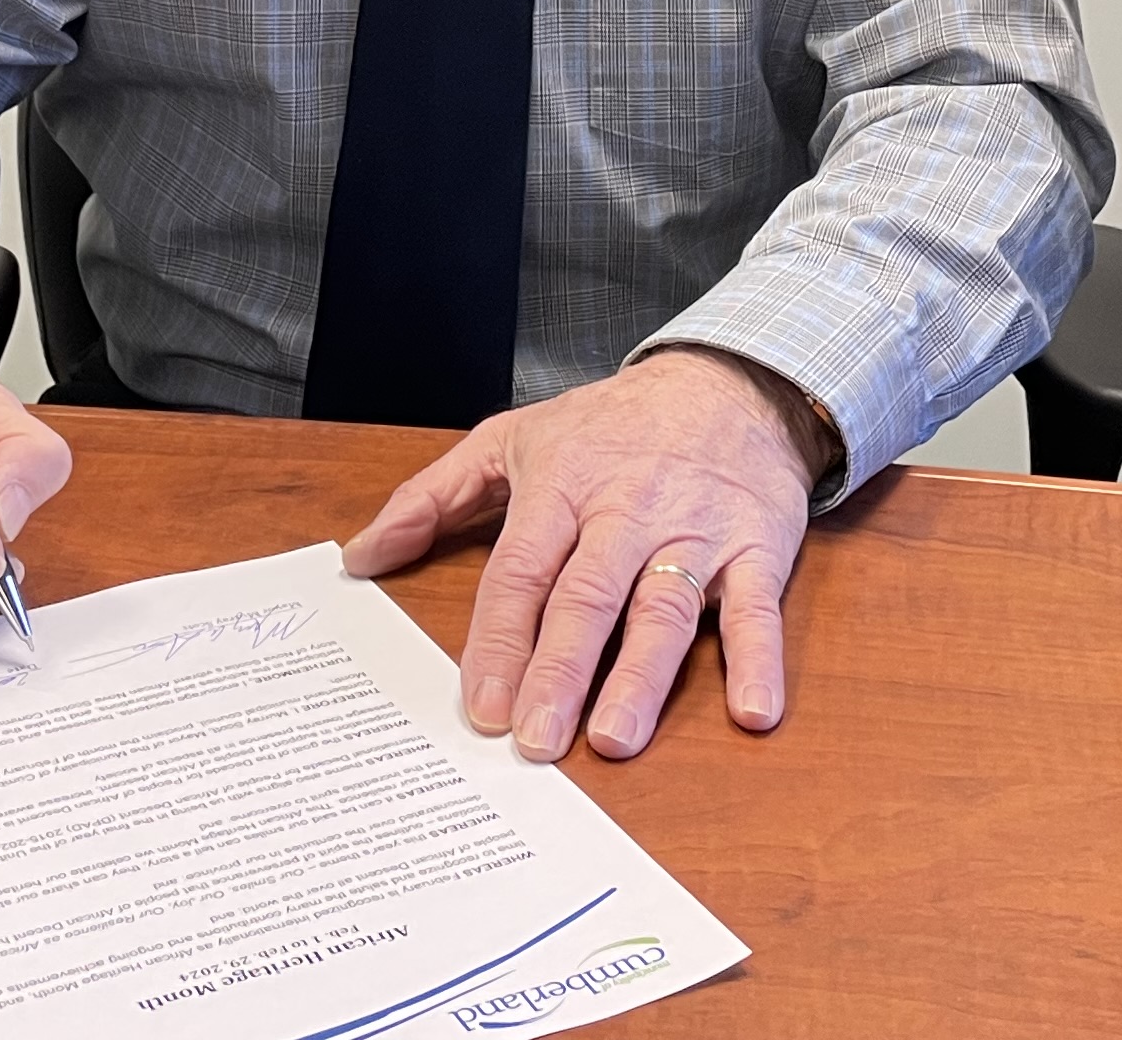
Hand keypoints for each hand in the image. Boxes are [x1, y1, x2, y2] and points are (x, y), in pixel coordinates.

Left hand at [342, 347, 828, 764]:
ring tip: (615, 737)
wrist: (729, 382)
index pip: (523, 570)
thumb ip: (432, 496)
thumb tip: (360, 555)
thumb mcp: (512, 436)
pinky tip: (754, 712)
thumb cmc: (611, 423)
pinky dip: (761, 660)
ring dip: (642, 676)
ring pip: (666, 609)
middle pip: (589, 596)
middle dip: (560, 669)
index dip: (501, 639)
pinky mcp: (757, 549)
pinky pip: (759, 611)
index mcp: (564, 486)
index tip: (483, 706)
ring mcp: (695, 533)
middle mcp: (628, 512)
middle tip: (536, 739)